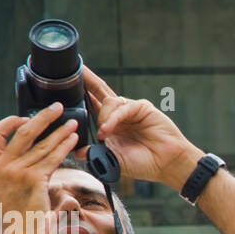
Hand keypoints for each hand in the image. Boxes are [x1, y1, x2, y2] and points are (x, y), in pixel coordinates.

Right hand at [0, 104, 83, 233]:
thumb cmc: (20, 217)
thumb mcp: (13, 191)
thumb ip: (25, 175)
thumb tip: (44, 164)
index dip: (8, 122)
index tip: (24, 117)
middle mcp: (4, 167)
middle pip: (23, 132)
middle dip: (42, 117)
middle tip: (56, 107)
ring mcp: (18, 173)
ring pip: (42, 145)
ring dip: (60, 132)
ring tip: (73, 124)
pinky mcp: (34, 180)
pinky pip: (52, 158)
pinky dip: (65, 146)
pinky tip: (74, 140)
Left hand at [80, 65, 204, 189]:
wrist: (167, 165)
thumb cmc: (144, 164)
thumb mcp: (114, 160)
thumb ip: (96, 154)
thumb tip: (77, 152)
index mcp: (111, 126)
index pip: (92, 106)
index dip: (81, 96)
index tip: (66, 87)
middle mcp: (119, 116)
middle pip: (99, 92)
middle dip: (87, 81)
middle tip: (75, 68)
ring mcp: (131, 111)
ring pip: (109, 102)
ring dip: (103, 116)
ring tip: (104, 134)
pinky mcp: (142, 108)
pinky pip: (123, 108)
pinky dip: (114, 118)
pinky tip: (109, 129)